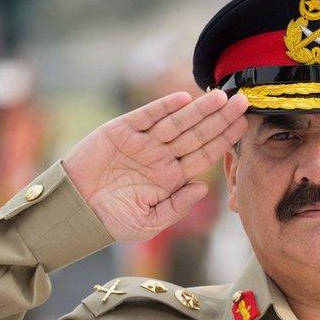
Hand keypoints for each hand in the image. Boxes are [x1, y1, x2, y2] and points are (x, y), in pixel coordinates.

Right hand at [63, 90, 248, 240]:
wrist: (75, 212)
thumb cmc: (112, 221)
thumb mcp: (149, 223)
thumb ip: (177, 207)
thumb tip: (203, 187)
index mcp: (171, 177)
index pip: (204, 154)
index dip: (224, 139)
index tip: (244, 125)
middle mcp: (161, 156)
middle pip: (197, 134)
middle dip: (220, 118)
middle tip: (243, 102)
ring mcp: (143, 142)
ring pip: (177, 122)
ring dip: (198, 110)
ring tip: (221, 97)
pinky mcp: (121, 131)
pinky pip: (146, 116)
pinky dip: (163, 107)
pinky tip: (183, 99)